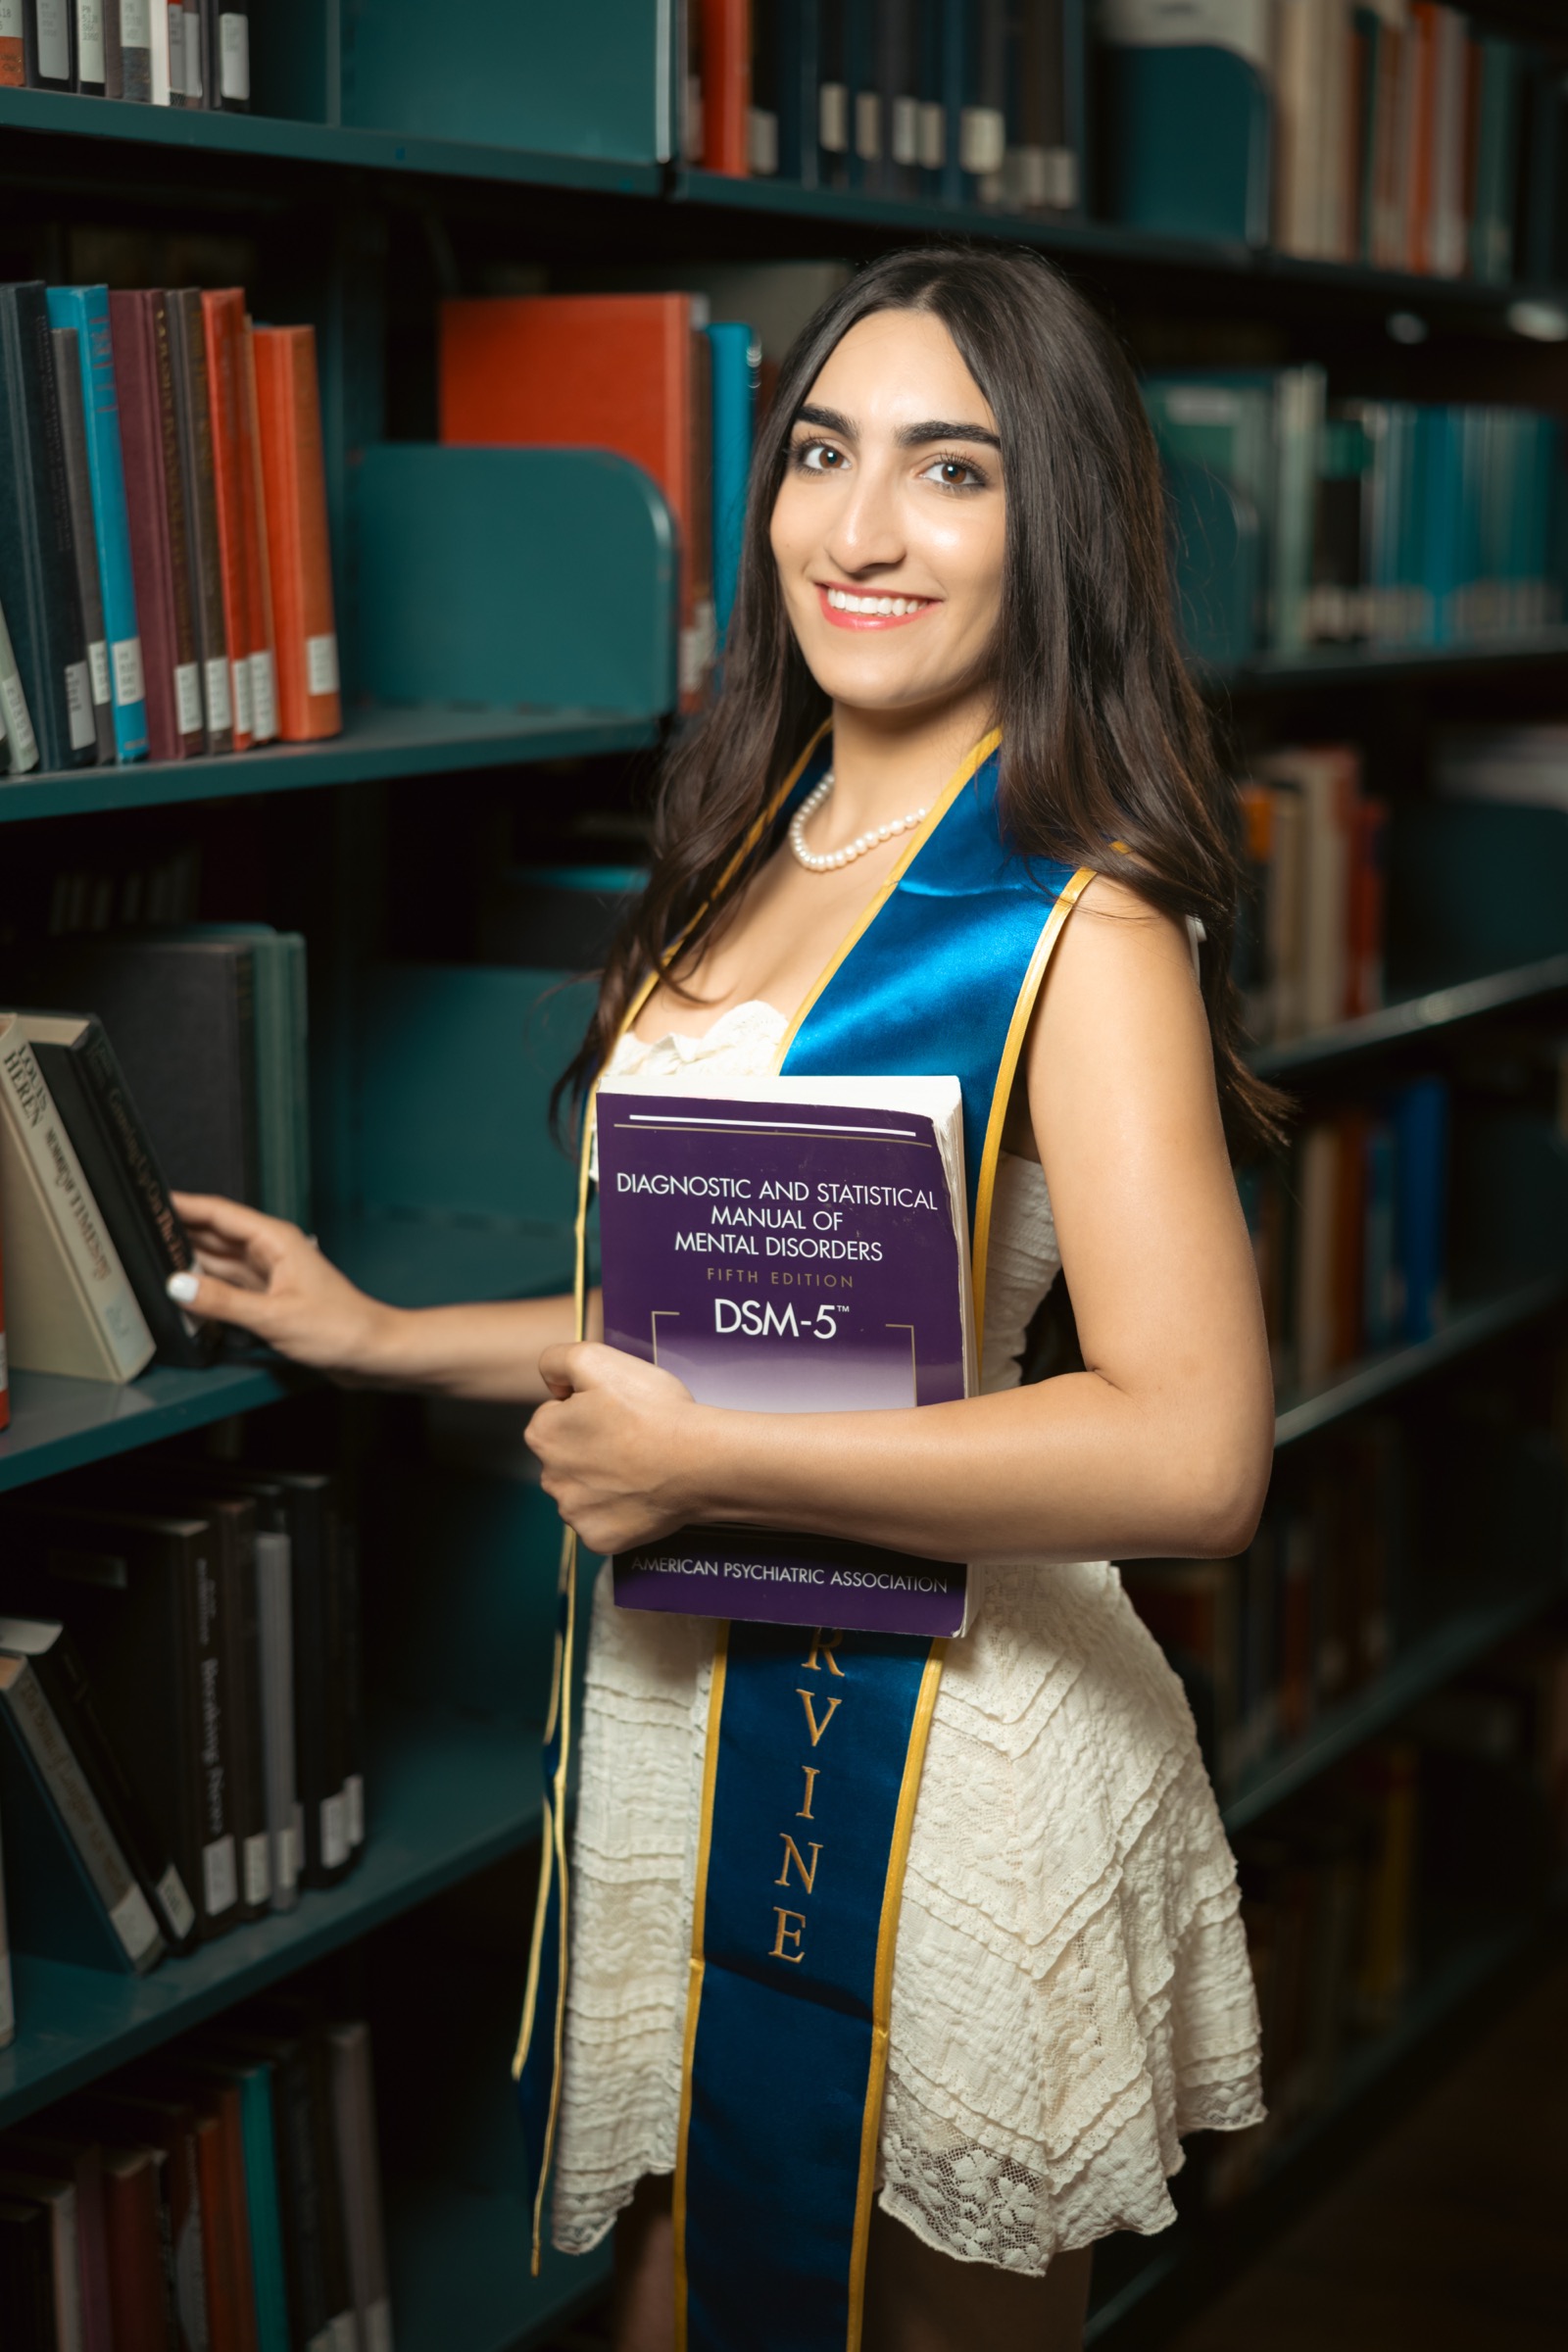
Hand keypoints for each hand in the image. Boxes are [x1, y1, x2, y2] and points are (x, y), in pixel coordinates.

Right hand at [169, 1192, 396, 1378]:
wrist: (371, 1353)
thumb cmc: (340, 1329)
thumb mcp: (274, 1316)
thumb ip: (223, 1301)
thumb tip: (178, 1285)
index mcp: (274, 1240)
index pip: (217, 1213)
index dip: (182, 1204)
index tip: (148, 1199)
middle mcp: (269, 1251)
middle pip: (213, 1235)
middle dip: (178, 1232)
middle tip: (136, 1232)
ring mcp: (269, 1274)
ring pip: (218, 1261)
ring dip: (189, 1262)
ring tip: (150, 1259)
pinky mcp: (269, 1298)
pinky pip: (228, 1286)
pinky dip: (207, 1288)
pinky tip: (186, 1293)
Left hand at [526, 1342, 702, 1553]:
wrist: (699, 1461)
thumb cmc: (653, 1411)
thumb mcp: (598, 1359)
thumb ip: (557, 1360)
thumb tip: (551, 1382)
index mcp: (543, 1434)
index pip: (557, 1415)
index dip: (589, 1408)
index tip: (617, 1411)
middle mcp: (549, 1477)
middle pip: (568, 1456)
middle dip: (592, 1447)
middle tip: (632, 1437)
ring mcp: (574, 1513)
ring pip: (585, 1491)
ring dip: (605, 1481)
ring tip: (641, 1466)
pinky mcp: (599, 1539)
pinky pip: (603, 1522)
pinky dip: (620, 1511)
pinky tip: (642, 1494)